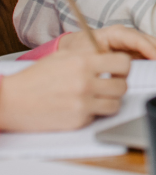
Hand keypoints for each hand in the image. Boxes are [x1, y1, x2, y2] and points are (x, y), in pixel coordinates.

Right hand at [0, 51, 130, 131]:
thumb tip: (110, 54)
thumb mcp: (63, 56)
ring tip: (96, 98)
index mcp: (83, 62)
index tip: (118, 71)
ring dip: (109, 102)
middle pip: (123, 86)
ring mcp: (82, 103)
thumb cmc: (35, 78)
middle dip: (117, 86)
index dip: (124, 68)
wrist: (11, 101)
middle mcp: (85, 82)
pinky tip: (79, 108)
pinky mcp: (77, 120)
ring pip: (115, 104)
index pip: (124, 63)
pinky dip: (92, 114)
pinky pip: (97, 117)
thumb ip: (89, 54)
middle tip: (107, 86)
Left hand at [60, 26, 155, 72]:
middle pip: (153, 43)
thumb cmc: (77, 51)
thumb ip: (98, 59)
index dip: (148, 49)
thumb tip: (112, 72)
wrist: (70, 51)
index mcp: (116, 33)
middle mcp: (128, 38)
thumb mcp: (85, 55)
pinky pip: (152, 57)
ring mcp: (133, 46)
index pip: (136, 39)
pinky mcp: (135, 55)